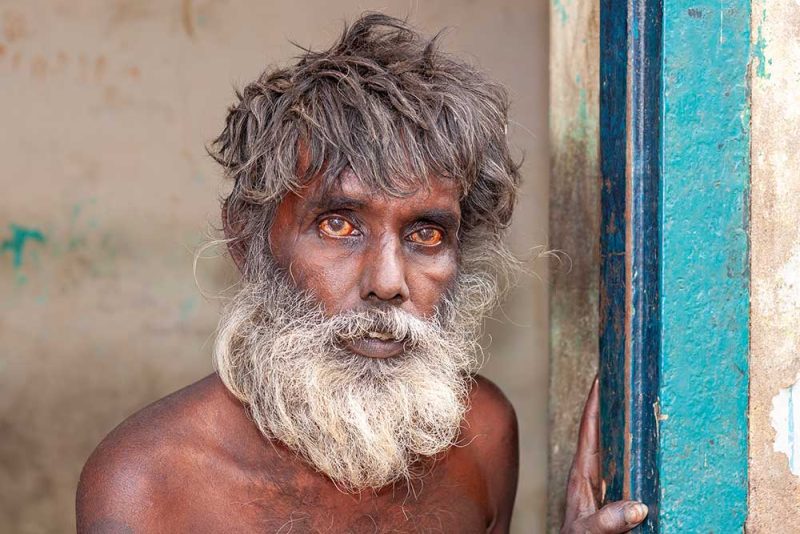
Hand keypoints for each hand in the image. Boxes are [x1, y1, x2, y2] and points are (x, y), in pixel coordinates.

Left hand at [561, 378, 647, 532]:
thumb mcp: (588, 531)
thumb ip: (607, 521)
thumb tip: (638, 507)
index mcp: (582, 474)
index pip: (588, 430)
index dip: (594, 403)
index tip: (601, 377)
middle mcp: (592, 473)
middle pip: (603, 431)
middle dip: (613, 406)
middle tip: (626, 380)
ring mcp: (603, 482)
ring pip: (616, 447)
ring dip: (627, 427)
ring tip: (642, 402)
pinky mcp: (614, 493)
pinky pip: (627, 466)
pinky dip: (637, 451)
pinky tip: (651, 444)